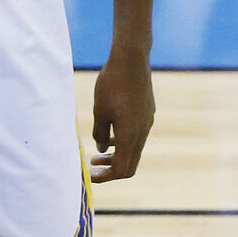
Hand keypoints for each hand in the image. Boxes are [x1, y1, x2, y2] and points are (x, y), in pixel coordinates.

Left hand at [90, 51, 154, 182]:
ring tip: (97, 155)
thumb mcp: (99, 110)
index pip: (123, 169)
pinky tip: (109, 134)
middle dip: (111, 169)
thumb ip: (100, 132)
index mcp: (130, 135)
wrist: (131, 60)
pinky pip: (136, 136)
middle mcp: (142, 132)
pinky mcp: (147, 113)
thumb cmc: (112, 84)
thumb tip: (101, 149)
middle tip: (92, 168)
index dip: (106, 177)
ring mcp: (147, 122)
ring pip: (133, 149)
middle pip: (130, 164)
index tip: (90, 176)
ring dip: (116, 155)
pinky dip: (122, 142)